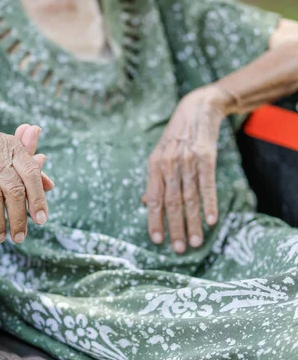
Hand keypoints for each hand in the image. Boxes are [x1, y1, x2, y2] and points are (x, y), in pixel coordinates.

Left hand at [142, 85, 233, 253]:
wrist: (196, 109)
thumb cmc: (176, 137)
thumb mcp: (159, 155)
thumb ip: (154, 180)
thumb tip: (147, 204)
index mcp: (154, 166)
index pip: (153, 199)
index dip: (154, 221)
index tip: (157, 240)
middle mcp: (168, 165)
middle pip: (171, 203)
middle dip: (175, 228)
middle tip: (179, 249)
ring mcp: (187, 161)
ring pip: (189, 198)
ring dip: (193, 222)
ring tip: (196, 242)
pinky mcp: (205, 157)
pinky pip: (207, 185)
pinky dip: (209, 203)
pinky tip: (211, 220)